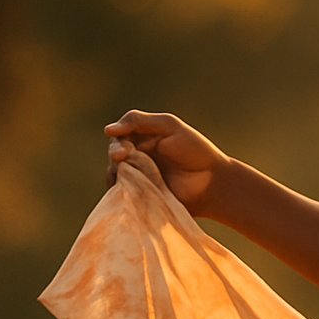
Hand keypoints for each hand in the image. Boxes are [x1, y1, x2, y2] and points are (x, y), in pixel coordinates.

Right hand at [105, 110, 229, 216]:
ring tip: (129, 178)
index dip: (117, 144)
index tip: (122, 151)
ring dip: (117, 176)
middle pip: (114, 157)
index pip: (118, 138)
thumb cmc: (194, 150)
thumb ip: (140, 121)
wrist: (211, 181)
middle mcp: (135, 157)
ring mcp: (137, 178)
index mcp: (141, 139)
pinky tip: (127, 194)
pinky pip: (122, 196)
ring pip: (114, 176)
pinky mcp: (139, 197)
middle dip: (115, 158)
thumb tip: (107, 129)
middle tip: (122, 159)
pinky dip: (121, 194)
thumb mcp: (169, 126)